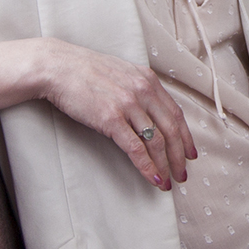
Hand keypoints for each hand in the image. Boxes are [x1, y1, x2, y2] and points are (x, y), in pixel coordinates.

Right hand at [0, 38, 195, 190]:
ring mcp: (128, 105)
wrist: (57, 67)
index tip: (190, 154)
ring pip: (157, 141)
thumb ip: (139, 89)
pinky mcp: (111, 119)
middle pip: (171, 130)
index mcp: (148, 80)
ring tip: (168, 181)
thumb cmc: (85, 71)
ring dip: (166, 165)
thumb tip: (150, 111)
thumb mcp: (121, 73)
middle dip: (180, 156)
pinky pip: (136, 148)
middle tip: (182, 174)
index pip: (176, 113)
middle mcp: (143, 91)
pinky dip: (147, 166)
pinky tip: (153, 178)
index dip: (186, 137)